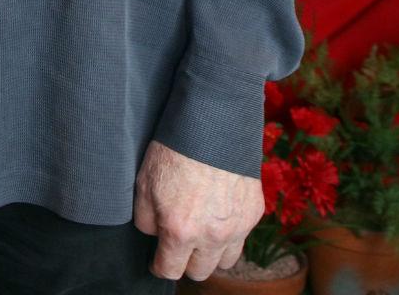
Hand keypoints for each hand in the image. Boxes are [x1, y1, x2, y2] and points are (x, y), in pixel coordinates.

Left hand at [133, 140, 261, 281]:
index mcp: (180, 231)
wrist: (212, 125)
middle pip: (199, 272)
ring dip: (211, 253)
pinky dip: (230, 234)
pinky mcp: (253, 214)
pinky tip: (218, 215)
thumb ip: (146, 219)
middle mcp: (212, 237)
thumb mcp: (144, 184)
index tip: (158, 261)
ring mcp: (237, 227)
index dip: (159, 266)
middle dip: (186, 262)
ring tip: (201, 234)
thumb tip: (153, 234)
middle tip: (179, 245)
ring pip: (225, 262)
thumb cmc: (173, 152)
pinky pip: (241, 238)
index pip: (169, 270)